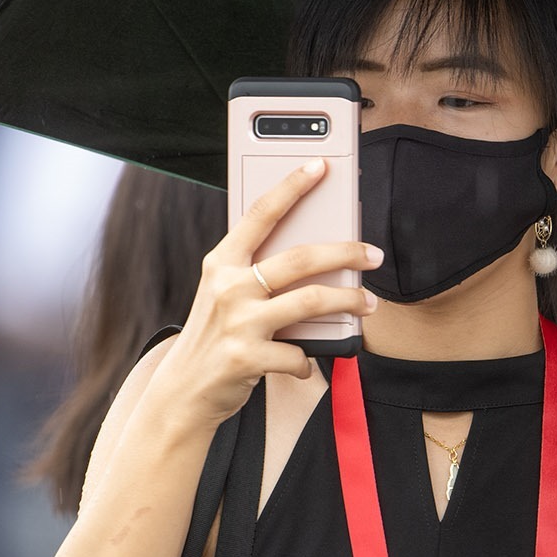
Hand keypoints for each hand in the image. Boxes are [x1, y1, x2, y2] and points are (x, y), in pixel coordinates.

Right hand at [157, 159, 379, 427]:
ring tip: (368, 303)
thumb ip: (256, 274)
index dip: (292, 186)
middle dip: (345, 252)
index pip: (261, 213)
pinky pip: (298, 354)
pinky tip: (304, 362)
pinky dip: (307, 360)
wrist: (183, 390)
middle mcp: (229, 286)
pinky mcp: (247, 358)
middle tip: (373, 254)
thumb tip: (316, 259)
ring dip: (348, 302)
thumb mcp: (224, 295)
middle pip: (301, 258)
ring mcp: (238, 322)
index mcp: (222, 262)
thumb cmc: (214, 337)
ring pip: (311, 301)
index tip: (320, 166)